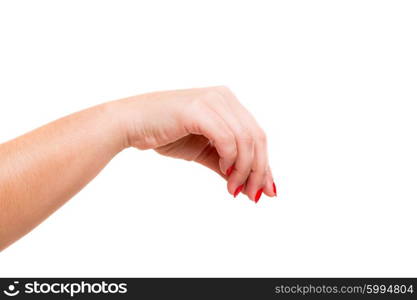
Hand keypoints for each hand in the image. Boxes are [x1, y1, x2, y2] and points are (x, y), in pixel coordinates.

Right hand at [117, 86, 276, 201]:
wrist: (130, 124)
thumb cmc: (165, 134)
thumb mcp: (204, 152)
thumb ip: (227, 165)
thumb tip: (250, 187)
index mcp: (228, 102)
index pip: (257, 136)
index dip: (264, 165)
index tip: (266, 190)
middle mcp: (224, 97)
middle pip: (257, 137)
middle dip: (258, 171)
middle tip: (253, 195)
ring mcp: (212, 100)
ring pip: (245, 140)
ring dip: (244, 170)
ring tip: (233, 190)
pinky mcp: (198, 109)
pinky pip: (226, 138)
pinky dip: (230, 159)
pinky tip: (225, 174)